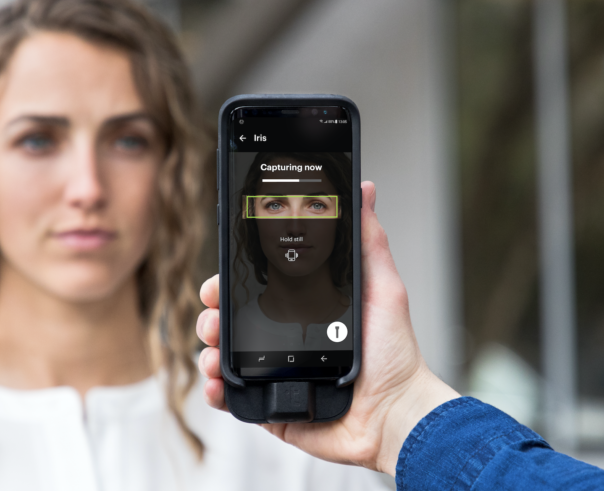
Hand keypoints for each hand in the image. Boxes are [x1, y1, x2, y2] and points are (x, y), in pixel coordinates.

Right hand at [196, 181, 458, 475]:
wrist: (394, 413)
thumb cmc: (393, 354)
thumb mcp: (382, 288)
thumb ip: (368, 241)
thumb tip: (366, 190)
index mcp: (301, 309)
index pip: (255, 288)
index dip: (232, 280)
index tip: (223, 276)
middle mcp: (282, 338)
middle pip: (230, 320)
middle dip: (212, 314)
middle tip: (215, 315)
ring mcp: (273, 371)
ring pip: (222, 355)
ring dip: (208, 349)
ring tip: (215, 351)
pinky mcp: (269, 406)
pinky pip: (232, 397)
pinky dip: (216, 389)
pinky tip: (218, 382)